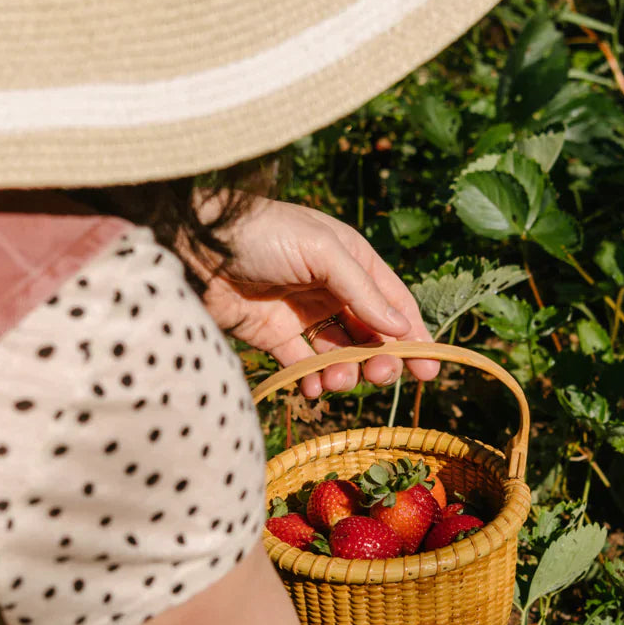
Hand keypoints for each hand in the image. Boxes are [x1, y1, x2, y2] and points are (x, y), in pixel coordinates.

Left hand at [192, 196, 438, 397]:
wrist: (195, 246)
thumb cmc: (261, 233)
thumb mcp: (322, 251)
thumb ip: (362, 290)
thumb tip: (401, 329)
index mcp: (351, 259)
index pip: (393, 302)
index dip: (413, 335)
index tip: (428, 368)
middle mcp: (331, 286)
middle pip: (370, 333)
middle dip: (380, 358)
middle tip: (380, 376)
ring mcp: (303, 313)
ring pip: (340, 352)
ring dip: (347, 372)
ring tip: (338, 381)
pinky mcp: (273, 336)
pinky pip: (304, 365)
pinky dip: (313, 381)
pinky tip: (314, 390)